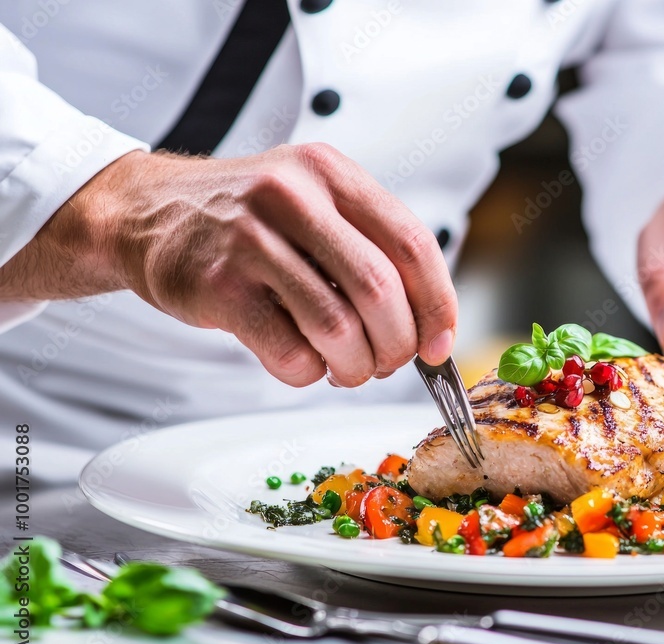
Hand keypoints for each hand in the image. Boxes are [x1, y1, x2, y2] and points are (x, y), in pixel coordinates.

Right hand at [35, 144, 457, 386]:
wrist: (145, 213)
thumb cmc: (244, 220)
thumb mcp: (311, 202)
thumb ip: (368, 248)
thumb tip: (429, 327)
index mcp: (331, 173)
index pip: (412, 243)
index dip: (437, 303)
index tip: (440, 343)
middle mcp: (293, 195)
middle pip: (380, 290)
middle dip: (396, 344)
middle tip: (388, 362)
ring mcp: (250, 239)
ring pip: (337, 325)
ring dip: (354, 365)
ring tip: (347, 368)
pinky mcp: (216, 286)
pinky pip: (288, 350)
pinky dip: (307, 372)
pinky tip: (301, 362)